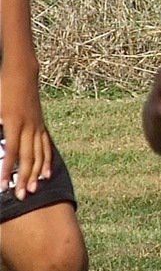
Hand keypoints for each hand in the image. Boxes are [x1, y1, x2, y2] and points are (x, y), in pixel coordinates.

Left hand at [0, 72, 51, 198]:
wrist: (22, 74)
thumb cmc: (3, 89)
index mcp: (13, 122)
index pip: (10, 152)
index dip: (6, 170)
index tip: (3, 185)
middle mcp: (28, 127)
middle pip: (27, 157)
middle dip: (24, 178)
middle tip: (21, 196)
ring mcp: (37, 127)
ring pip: (39, 154)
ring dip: (36, 174)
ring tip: (34, 189)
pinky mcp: (41, 126)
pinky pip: (46, 147)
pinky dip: (46, 161)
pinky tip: (46, 174)